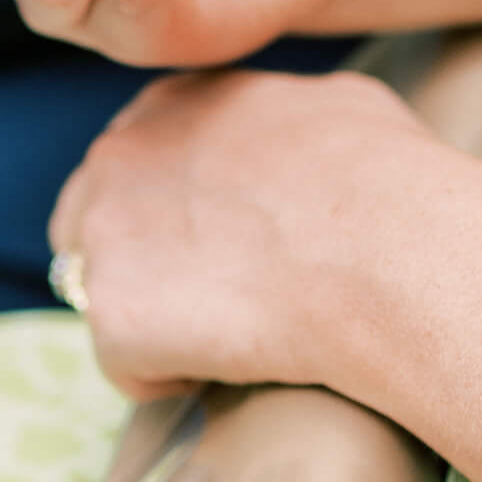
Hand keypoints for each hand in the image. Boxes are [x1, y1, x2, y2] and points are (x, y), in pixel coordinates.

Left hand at [48, 67, 434, 401]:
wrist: (387, 251)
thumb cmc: (388, 179)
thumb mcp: (338, 103)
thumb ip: (283, 115)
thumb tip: (303, 135)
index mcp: (167, 104)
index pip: (131, 166)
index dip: (171, 217)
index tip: (220, 249)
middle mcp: (117, 157)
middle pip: (93, 229)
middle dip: (146, 269)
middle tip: (220, 301)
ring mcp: (104, 238)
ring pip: (113, 300)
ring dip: (162, 324)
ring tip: (236, 337)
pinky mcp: (112, 318)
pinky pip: (129, 367)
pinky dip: (174, 378)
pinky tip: (231, 368)